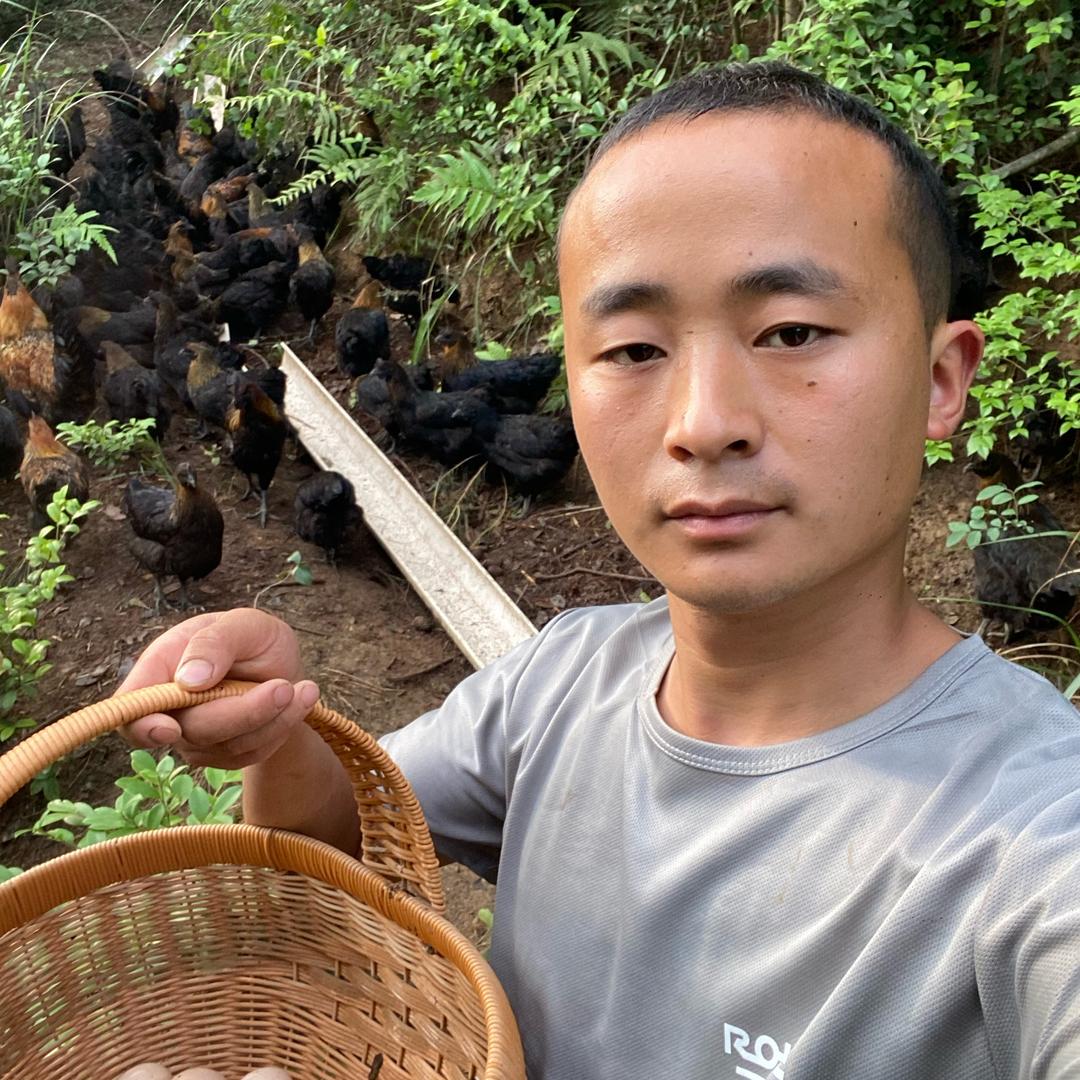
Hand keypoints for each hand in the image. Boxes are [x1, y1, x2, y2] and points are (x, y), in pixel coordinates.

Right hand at [115, 608, 319, 769]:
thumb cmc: (253, 638)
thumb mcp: (244, 624)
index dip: (140, 724)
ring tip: (302, 688)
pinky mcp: (226, 754)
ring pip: (229, 745)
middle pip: (193, 730)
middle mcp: (171, 708)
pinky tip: (301, 699)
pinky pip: (252, 753)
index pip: (132, 706)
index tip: (168, 728)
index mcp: (162, 667)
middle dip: (242, 712)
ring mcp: (196, 737)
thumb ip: (215, 643)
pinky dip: (282, 726)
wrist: (281, 664)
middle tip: (283, 687)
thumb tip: (189, 679)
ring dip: (272, 717)